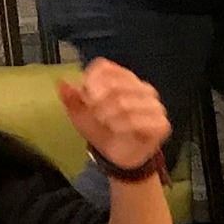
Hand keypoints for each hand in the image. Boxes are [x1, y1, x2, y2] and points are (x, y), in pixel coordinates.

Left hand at [57, 58, 171, 174]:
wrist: (119, 156)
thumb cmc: (102, 130)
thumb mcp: (80, 115)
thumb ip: (71, 98)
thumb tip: (61, 83)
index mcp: (122, 78)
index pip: (105, 68)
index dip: (91, 81)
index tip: (85, 97)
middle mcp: (142, 87)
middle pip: (115, 86)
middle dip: (98, 104)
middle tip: (96, 116)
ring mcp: (154, 105)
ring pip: (126, 103)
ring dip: (110, 118)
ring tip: (108, 125)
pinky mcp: (161, 124)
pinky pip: (138, 121)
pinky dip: (123, 128)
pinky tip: (120, 131)